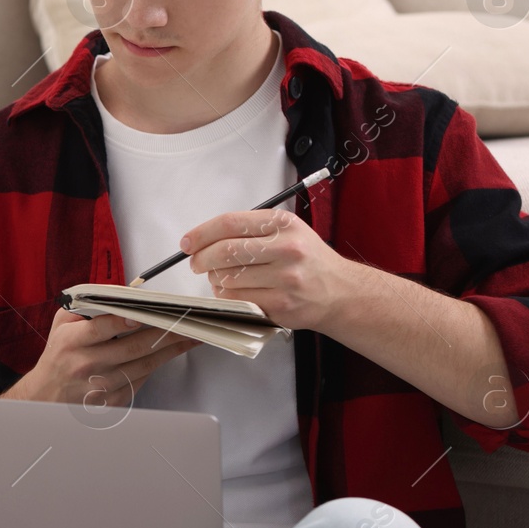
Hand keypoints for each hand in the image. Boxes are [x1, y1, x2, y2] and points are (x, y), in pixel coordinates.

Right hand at [0, 308, 198, 404]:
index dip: (123, 320)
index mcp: (73, 342)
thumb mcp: (62, 324)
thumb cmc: (59, 355)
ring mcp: (100, 386)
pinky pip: (140, 381)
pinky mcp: (111, 401)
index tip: (142, 313)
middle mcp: (87, 365)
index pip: (102, 329)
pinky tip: (165, 355)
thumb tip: (117, 295)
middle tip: (186, 324)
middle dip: (164, 335)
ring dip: (169, 351)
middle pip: (133, 348)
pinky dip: (153, 367)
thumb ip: (86, 307)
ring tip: (188, 338)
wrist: (46, 395)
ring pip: (143, 366)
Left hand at [182, 208, 360, 331]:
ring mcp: (285, 278)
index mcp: (283, 223)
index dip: (201, 233)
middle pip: (225, 251)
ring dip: (215, 279)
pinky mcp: (281, 303)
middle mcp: (286, 248)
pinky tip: (236, 292)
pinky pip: (237, 300)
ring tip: (222, 278)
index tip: (187, 243)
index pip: (230, 223)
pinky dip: (227, 296)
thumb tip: (203, 239)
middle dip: (202, 259)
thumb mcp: (288, 231)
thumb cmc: (308, 259)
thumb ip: (250, 230)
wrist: (341, 291)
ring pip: (227, 278)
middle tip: (197, 263)